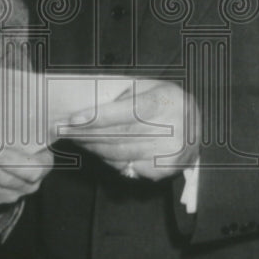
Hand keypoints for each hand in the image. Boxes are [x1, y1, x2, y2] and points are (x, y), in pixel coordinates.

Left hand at [65, 80, 198, 180]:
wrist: (196, 127)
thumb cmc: (163, 101)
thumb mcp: (148, 87)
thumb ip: (123, 96)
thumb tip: (87, 108)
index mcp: (166, 102)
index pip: (128, 112)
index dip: (99, 117)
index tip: (73, 119)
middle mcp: (172, 130)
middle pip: (119, 135)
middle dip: (86, 133)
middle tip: (63, 129)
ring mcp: (169, 154)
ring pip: (119, 153)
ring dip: (92, 147)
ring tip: (76, 138)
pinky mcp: (163, 171)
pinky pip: (125, 166)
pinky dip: (107, 159)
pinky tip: (97, 149)